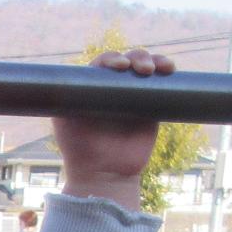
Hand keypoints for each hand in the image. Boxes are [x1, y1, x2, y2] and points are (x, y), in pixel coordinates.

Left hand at [54, 47, 176, 209]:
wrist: (104, 173)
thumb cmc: (79, 149)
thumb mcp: (64, 122)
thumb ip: (65, 100)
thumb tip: (62, 78)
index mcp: (92, 88)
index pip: (103, 64)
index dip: (112, 59)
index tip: (119, 66)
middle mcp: (113, 88)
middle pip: (127, 60)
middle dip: (136, 57)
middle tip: (140, 69)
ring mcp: (133, 95)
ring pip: (145, 67)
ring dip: (152, 60)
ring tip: (156, 69)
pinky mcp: (151, 106)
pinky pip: (161, 83)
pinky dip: (165, 70)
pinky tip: (169, 69)